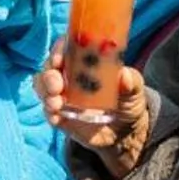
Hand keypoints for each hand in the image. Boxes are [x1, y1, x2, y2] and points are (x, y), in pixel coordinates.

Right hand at [35, 44, 151, 176]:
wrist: (125, 133)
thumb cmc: (128, 101)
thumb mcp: (135, 89)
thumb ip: (131, 81)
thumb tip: (124, 75)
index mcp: (85, 61)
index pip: (67, 46)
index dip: (59, 49)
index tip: (60, 58)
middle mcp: (70, 75)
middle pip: (50, 66)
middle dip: (49, 74)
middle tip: (56, 85)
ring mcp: (63, 95)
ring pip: (43, 87)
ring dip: (45, 92)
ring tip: (56, 103)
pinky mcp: (60, 115)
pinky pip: (48, 111)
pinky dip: (49, 112)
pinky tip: (56, 117)